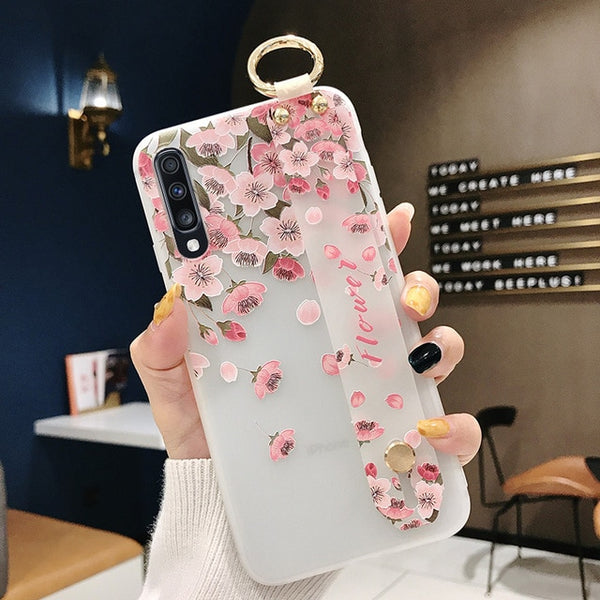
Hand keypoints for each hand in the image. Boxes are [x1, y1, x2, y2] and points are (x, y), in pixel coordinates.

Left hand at [130, 203, 480, 463]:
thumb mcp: (177, 387)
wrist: (224, 506)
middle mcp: (349, 357)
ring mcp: (375, 398)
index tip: (388, 217)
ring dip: (443, 346)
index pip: (348, 275)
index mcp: (308, 330)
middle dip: (419, 287)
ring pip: (436, 356)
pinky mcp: (390, 444)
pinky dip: (452, 427)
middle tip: (406, 293)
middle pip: (404, 305)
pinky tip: (429, 428)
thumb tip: (171, 302)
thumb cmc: (208, 440)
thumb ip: (162, 347)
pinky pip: (440, 432)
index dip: (375, 241)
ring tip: (421, 354)